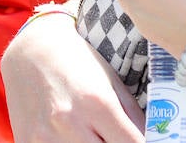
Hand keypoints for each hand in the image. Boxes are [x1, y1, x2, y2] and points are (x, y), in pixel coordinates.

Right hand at [3, 9, 142, 142]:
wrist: (31, 51)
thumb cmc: (77, 62)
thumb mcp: (111, 82)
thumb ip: (133, 117)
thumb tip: (154, 140)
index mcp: (96, 104)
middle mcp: (69, 123)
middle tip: (116, 136)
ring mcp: (43, 138)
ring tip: (95, 135)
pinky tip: (73, 137)